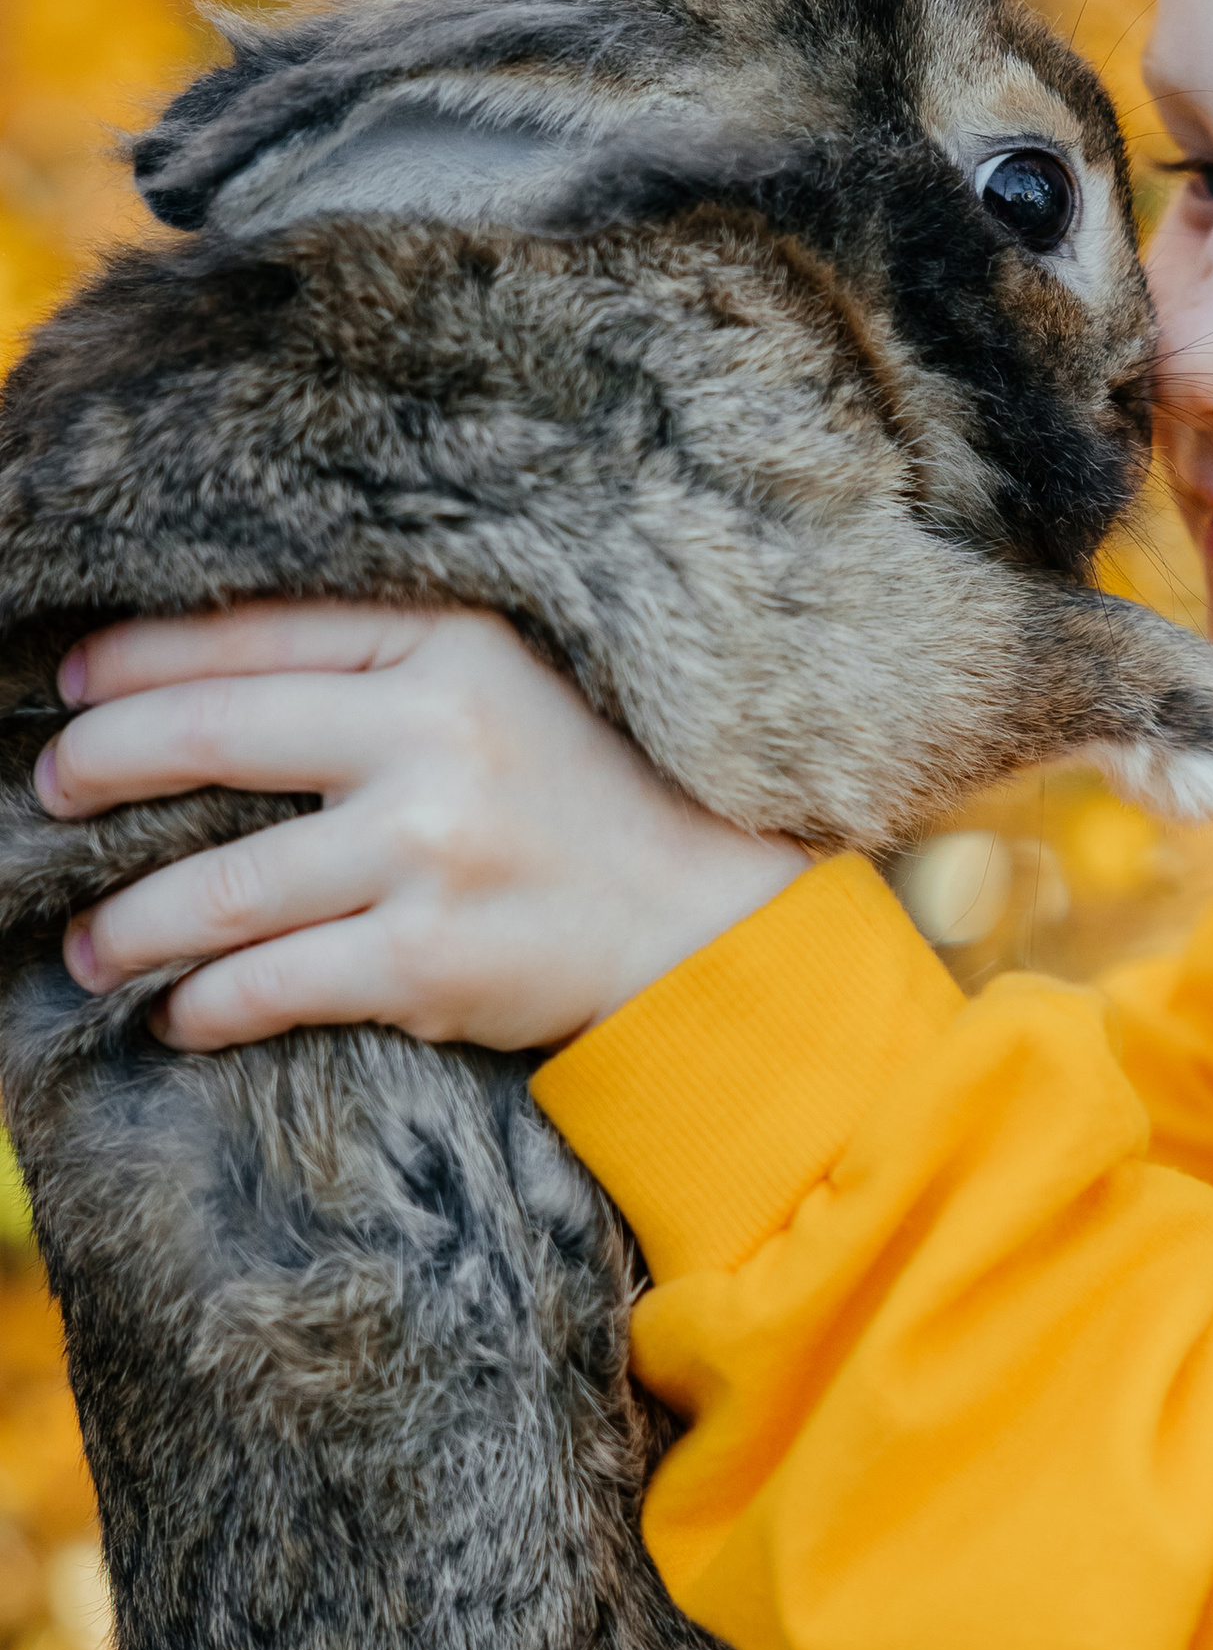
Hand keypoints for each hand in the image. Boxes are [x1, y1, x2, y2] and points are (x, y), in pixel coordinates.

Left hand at [36, 604, 809, 1053]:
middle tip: (49, 790)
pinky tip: (177, 1015)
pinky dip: (204, 1006)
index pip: (245, 634)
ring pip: (218, 886)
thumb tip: (198, 673)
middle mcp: (433, 736)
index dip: (131, 659)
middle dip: (96, 767)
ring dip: (126, 922)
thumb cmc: (592, 798)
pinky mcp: (428, 961)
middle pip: (202, 738)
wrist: (710, 923)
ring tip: (87, 943)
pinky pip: (271, 985)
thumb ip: (383, 663)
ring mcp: (429, 852)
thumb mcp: (505, 684)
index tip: (68, 684)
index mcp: (446, 643)